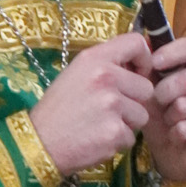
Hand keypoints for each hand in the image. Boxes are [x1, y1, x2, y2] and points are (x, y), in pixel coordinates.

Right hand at [30, 35, 153, 177]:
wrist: (39, 142)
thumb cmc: (58, 109)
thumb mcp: (76, 73)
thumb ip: (106, 65)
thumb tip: (138, 64)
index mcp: (94, 59)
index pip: (136, 44)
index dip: (143, 60)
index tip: (137, 73)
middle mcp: (105, 77)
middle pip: (146, 88)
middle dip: (134, 102)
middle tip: (111, 109)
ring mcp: (112, 105)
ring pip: (142, 115)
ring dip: (127, 124)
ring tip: (101, 125)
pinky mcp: (115, 132)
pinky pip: (131, 137)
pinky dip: (118, 142)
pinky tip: (98, 139)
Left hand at [142, 36, 185, 180]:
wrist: (170, 153)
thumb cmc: (161, 117)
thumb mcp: (149, 89)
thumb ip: (145, 67)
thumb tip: (139, 42)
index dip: (172, 52)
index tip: (154, 62)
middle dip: (164, 92)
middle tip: (159, 103)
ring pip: (184, 105)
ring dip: (169, 116)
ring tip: (171, 121)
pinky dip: (175, 133)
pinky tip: (178, 135)